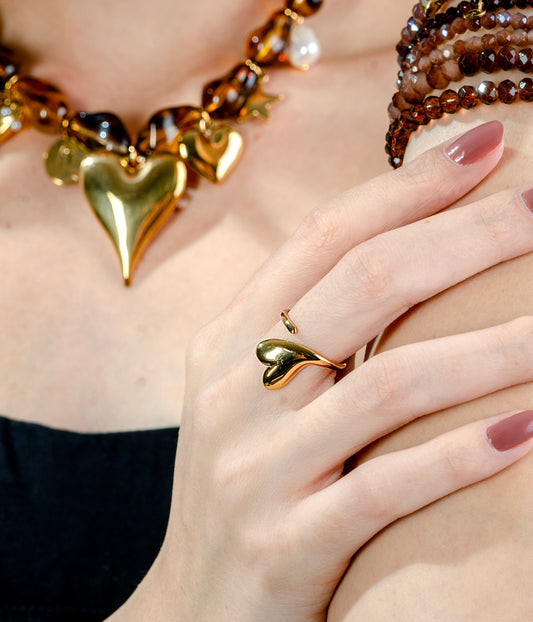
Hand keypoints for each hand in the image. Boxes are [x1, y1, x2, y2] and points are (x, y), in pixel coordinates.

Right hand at [120, 121, 532, 620]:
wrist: (196, 605)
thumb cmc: (243, 478)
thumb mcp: (249, 391)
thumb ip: (303, 325)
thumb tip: (402, 251)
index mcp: (226, 340)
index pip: (323, 237)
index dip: (406, 188)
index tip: (485, 148)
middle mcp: (234, 390)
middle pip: (364, 286)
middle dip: (463, 238)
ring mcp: (257, 467)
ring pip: (388, 384)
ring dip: (490, 348)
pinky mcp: (285, 542)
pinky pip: (384, 488)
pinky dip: (460, 457)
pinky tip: (527, 433)